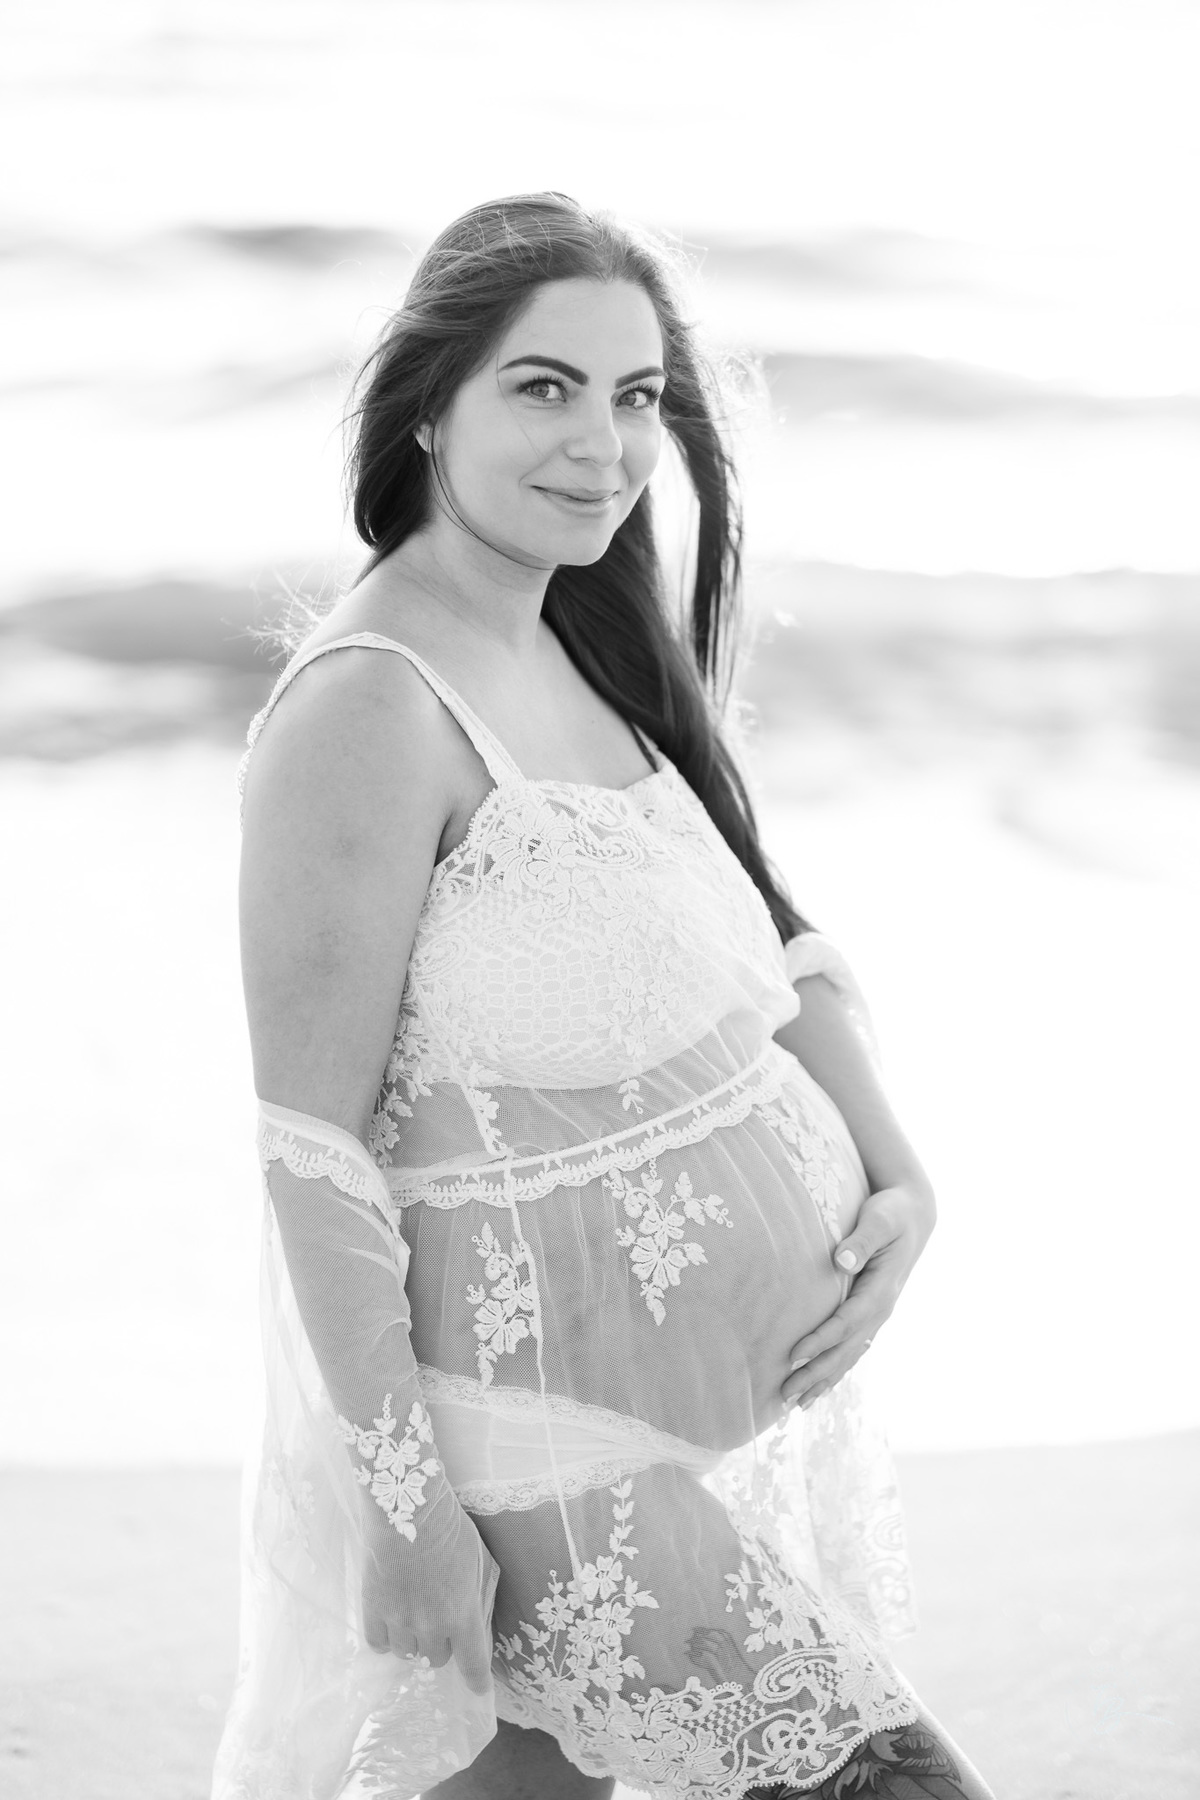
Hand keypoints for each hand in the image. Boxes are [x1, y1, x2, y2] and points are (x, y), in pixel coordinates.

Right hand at [361, 1497, 498, 1693]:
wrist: (407, 1506)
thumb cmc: (451, 1528)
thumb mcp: (481, 1560)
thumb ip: (480, 1597)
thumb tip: (479, 1624)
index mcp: (463, 1615)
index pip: (473, 1665)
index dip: (477, 1682)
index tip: (477, 1689)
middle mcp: (431, 1626)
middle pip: (437, 1660)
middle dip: (442, 1646)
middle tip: (440, 1624)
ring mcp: (399, 1620)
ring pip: (407, 1654)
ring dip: (414, 1643)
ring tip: (414, 1619)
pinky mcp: (373, 1608)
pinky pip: (377, 1643)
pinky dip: (386, 1639)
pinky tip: (390, 1624)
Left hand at [781, 1178, 935, 1410]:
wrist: (914, 1215)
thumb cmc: (892, 1213)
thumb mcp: (880, 1219)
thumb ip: (861, 1240)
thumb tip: (841, 1260)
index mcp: (882, 1289)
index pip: (847, 1322)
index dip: (821, 1340)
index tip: (794, 1356)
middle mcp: (882, 1309)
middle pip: (846, 1349)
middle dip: (817, 1373)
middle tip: (786, 1395)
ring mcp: (878, 1315)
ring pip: (850, 1355)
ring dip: (825, 1379)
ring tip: (798, 1404)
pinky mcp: (871, 1314)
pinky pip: (853, 1348)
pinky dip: (836, 1369)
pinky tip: (820, 1386)